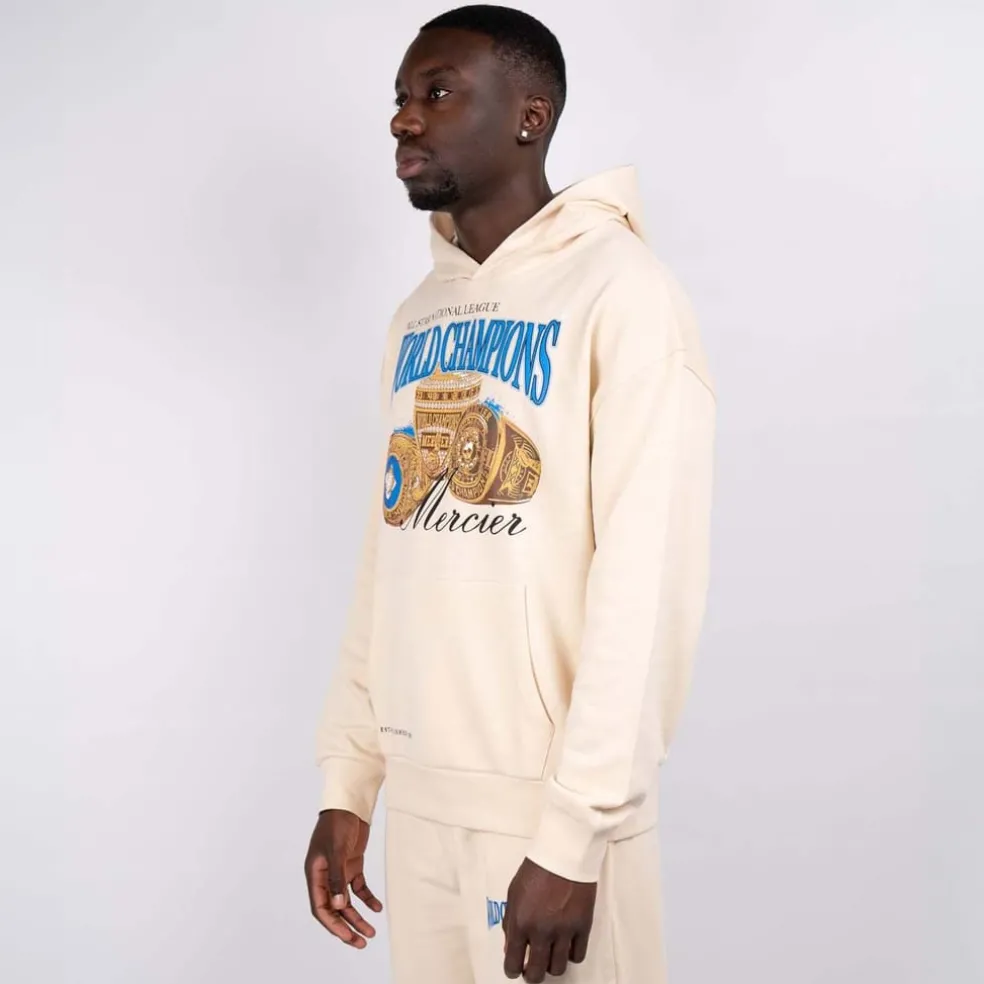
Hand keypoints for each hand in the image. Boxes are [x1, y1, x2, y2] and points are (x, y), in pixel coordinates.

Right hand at [304, 809, 382, 948]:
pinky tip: (377, 907)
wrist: (349, 804)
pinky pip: (358, 888)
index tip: (347, 937)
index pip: (321, 907)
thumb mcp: (336, 850)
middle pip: (334, 909)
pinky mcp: (352, 865)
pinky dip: (367, 898)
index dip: (333, 925)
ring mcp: (339, 871)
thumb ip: (337, 878)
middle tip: (361, 942)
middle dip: (346, 927)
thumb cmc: (337, 824)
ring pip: (347, 902)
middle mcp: (325, 876)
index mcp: (315, 875)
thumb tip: (339, 907)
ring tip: (371, 932)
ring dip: (357, 917)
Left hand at [502, 857, 597, 981]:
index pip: (513, 963)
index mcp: (521, 922)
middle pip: (537, 973)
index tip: (514, 969)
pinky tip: (566, 945)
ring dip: (552, 965)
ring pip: (558, 968)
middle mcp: (541, 931)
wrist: (564, 853)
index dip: (512, 970)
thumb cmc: (537, 869)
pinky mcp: (583, 926)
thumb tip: (511, 946)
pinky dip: (571, 954)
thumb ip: (511, 922)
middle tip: (532, 969)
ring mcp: (564, 931)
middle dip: (532, 975)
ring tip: (549, 956)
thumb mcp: (513, 893)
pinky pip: (578, 955)